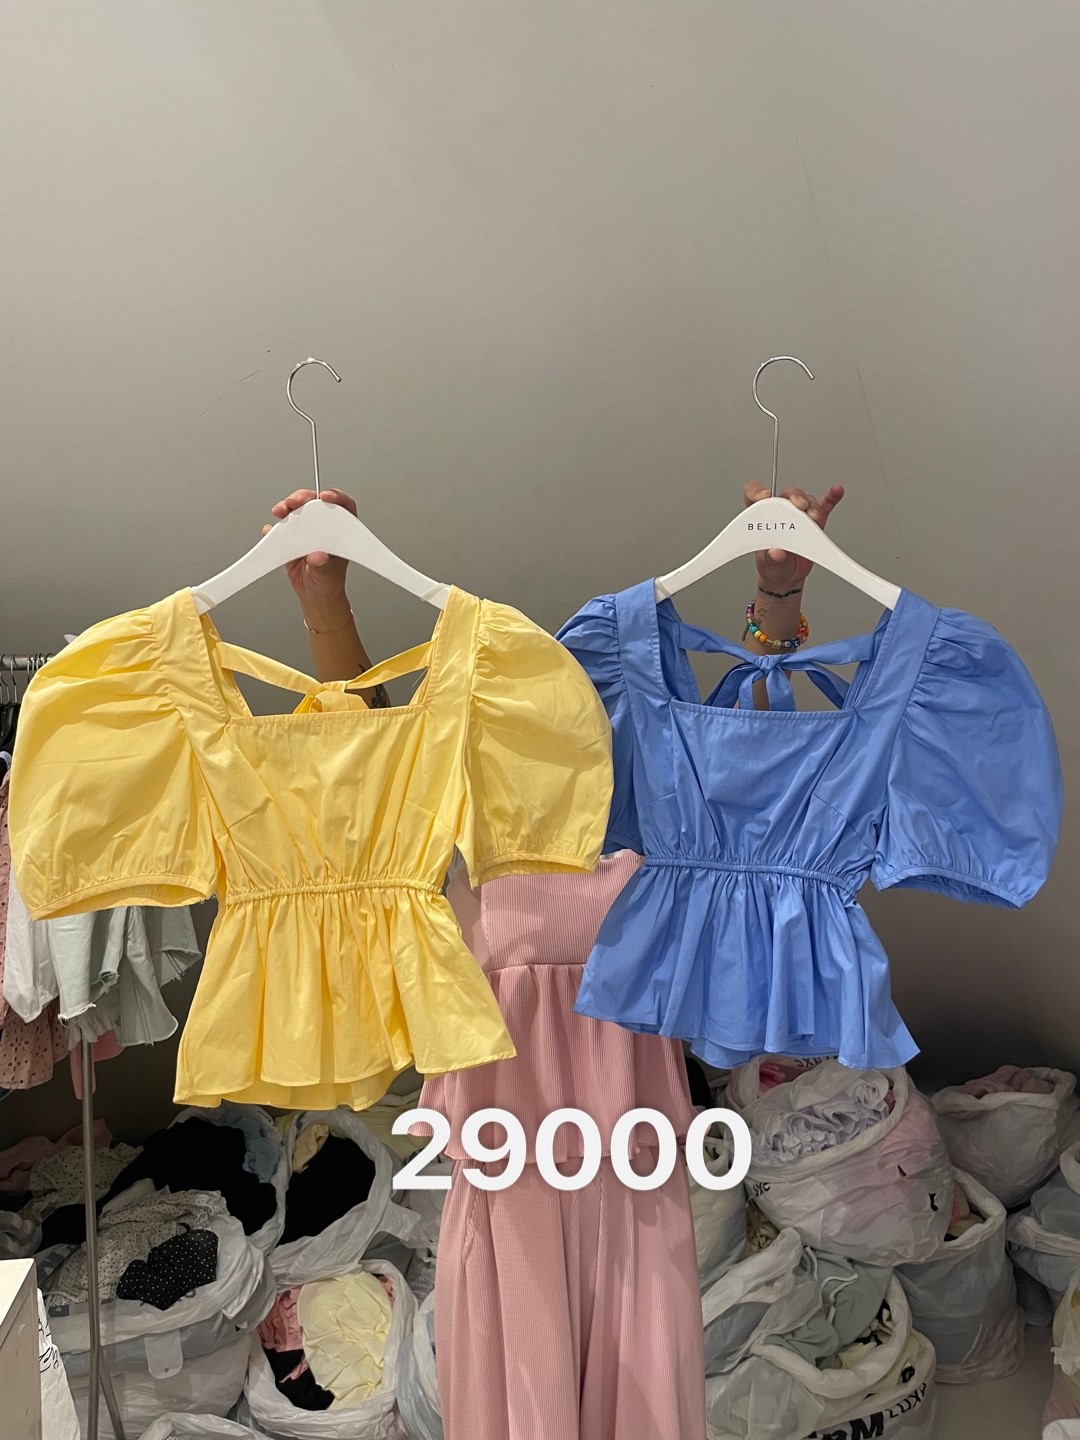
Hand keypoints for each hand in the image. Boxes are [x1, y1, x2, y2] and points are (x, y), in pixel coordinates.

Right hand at [264, 488, 357, 612]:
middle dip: (302, 498)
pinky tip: (270, 531)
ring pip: (297, 511)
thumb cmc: (329, 582)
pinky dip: (273, 528)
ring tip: (279, 511)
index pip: (343, 506)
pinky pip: (280, 528)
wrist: (314, 595)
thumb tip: (318, 556)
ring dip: (286, 508)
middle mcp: (323, 527)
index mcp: (340, 531)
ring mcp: (306, 531)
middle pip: (315, 503)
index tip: (324, 496)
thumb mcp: (328, 574)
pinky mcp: (291, 538)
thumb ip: (323, 565)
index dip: (335, 496)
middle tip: (292, 502)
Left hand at [743, 482, 844, 591]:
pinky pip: (824, 507)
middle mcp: (781, 512)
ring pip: (806, 501)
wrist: (787, 578)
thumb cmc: (772, 566)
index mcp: (761, 518)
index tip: (765, 496)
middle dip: (795, 497)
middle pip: (787, 495)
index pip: (753, 495)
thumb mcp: (767, 564)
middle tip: (800, 506)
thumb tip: (776, 553)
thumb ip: (770, 558)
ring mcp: (799, 517)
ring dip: (812, 507)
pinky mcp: (814, 524)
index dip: (757, 491)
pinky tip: (836, 491)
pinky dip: (831, 499)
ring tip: (814, 518)